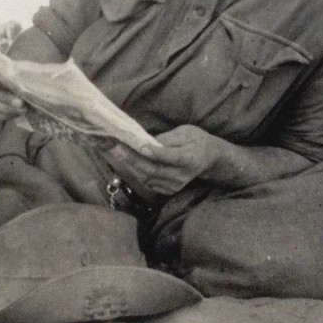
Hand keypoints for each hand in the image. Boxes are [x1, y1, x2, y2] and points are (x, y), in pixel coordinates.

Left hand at [103, 124, 221, 196]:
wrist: (208, 160)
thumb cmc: (196, 141)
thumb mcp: (186, 132)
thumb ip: (169, 138)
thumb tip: (147, 141)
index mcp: (189, 158)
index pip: (170, 157)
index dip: (153, 152)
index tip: (139, 145)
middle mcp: (181, 175)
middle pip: (153, 169)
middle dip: (131, 158)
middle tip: (114, 147)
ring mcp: (174, 185)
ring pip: (147, 177)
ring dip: (129, 165)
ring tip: (113, 152)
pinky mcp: (167, 190)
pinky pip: (147, 182)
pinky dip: (134, 171)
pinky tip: (124, 161)